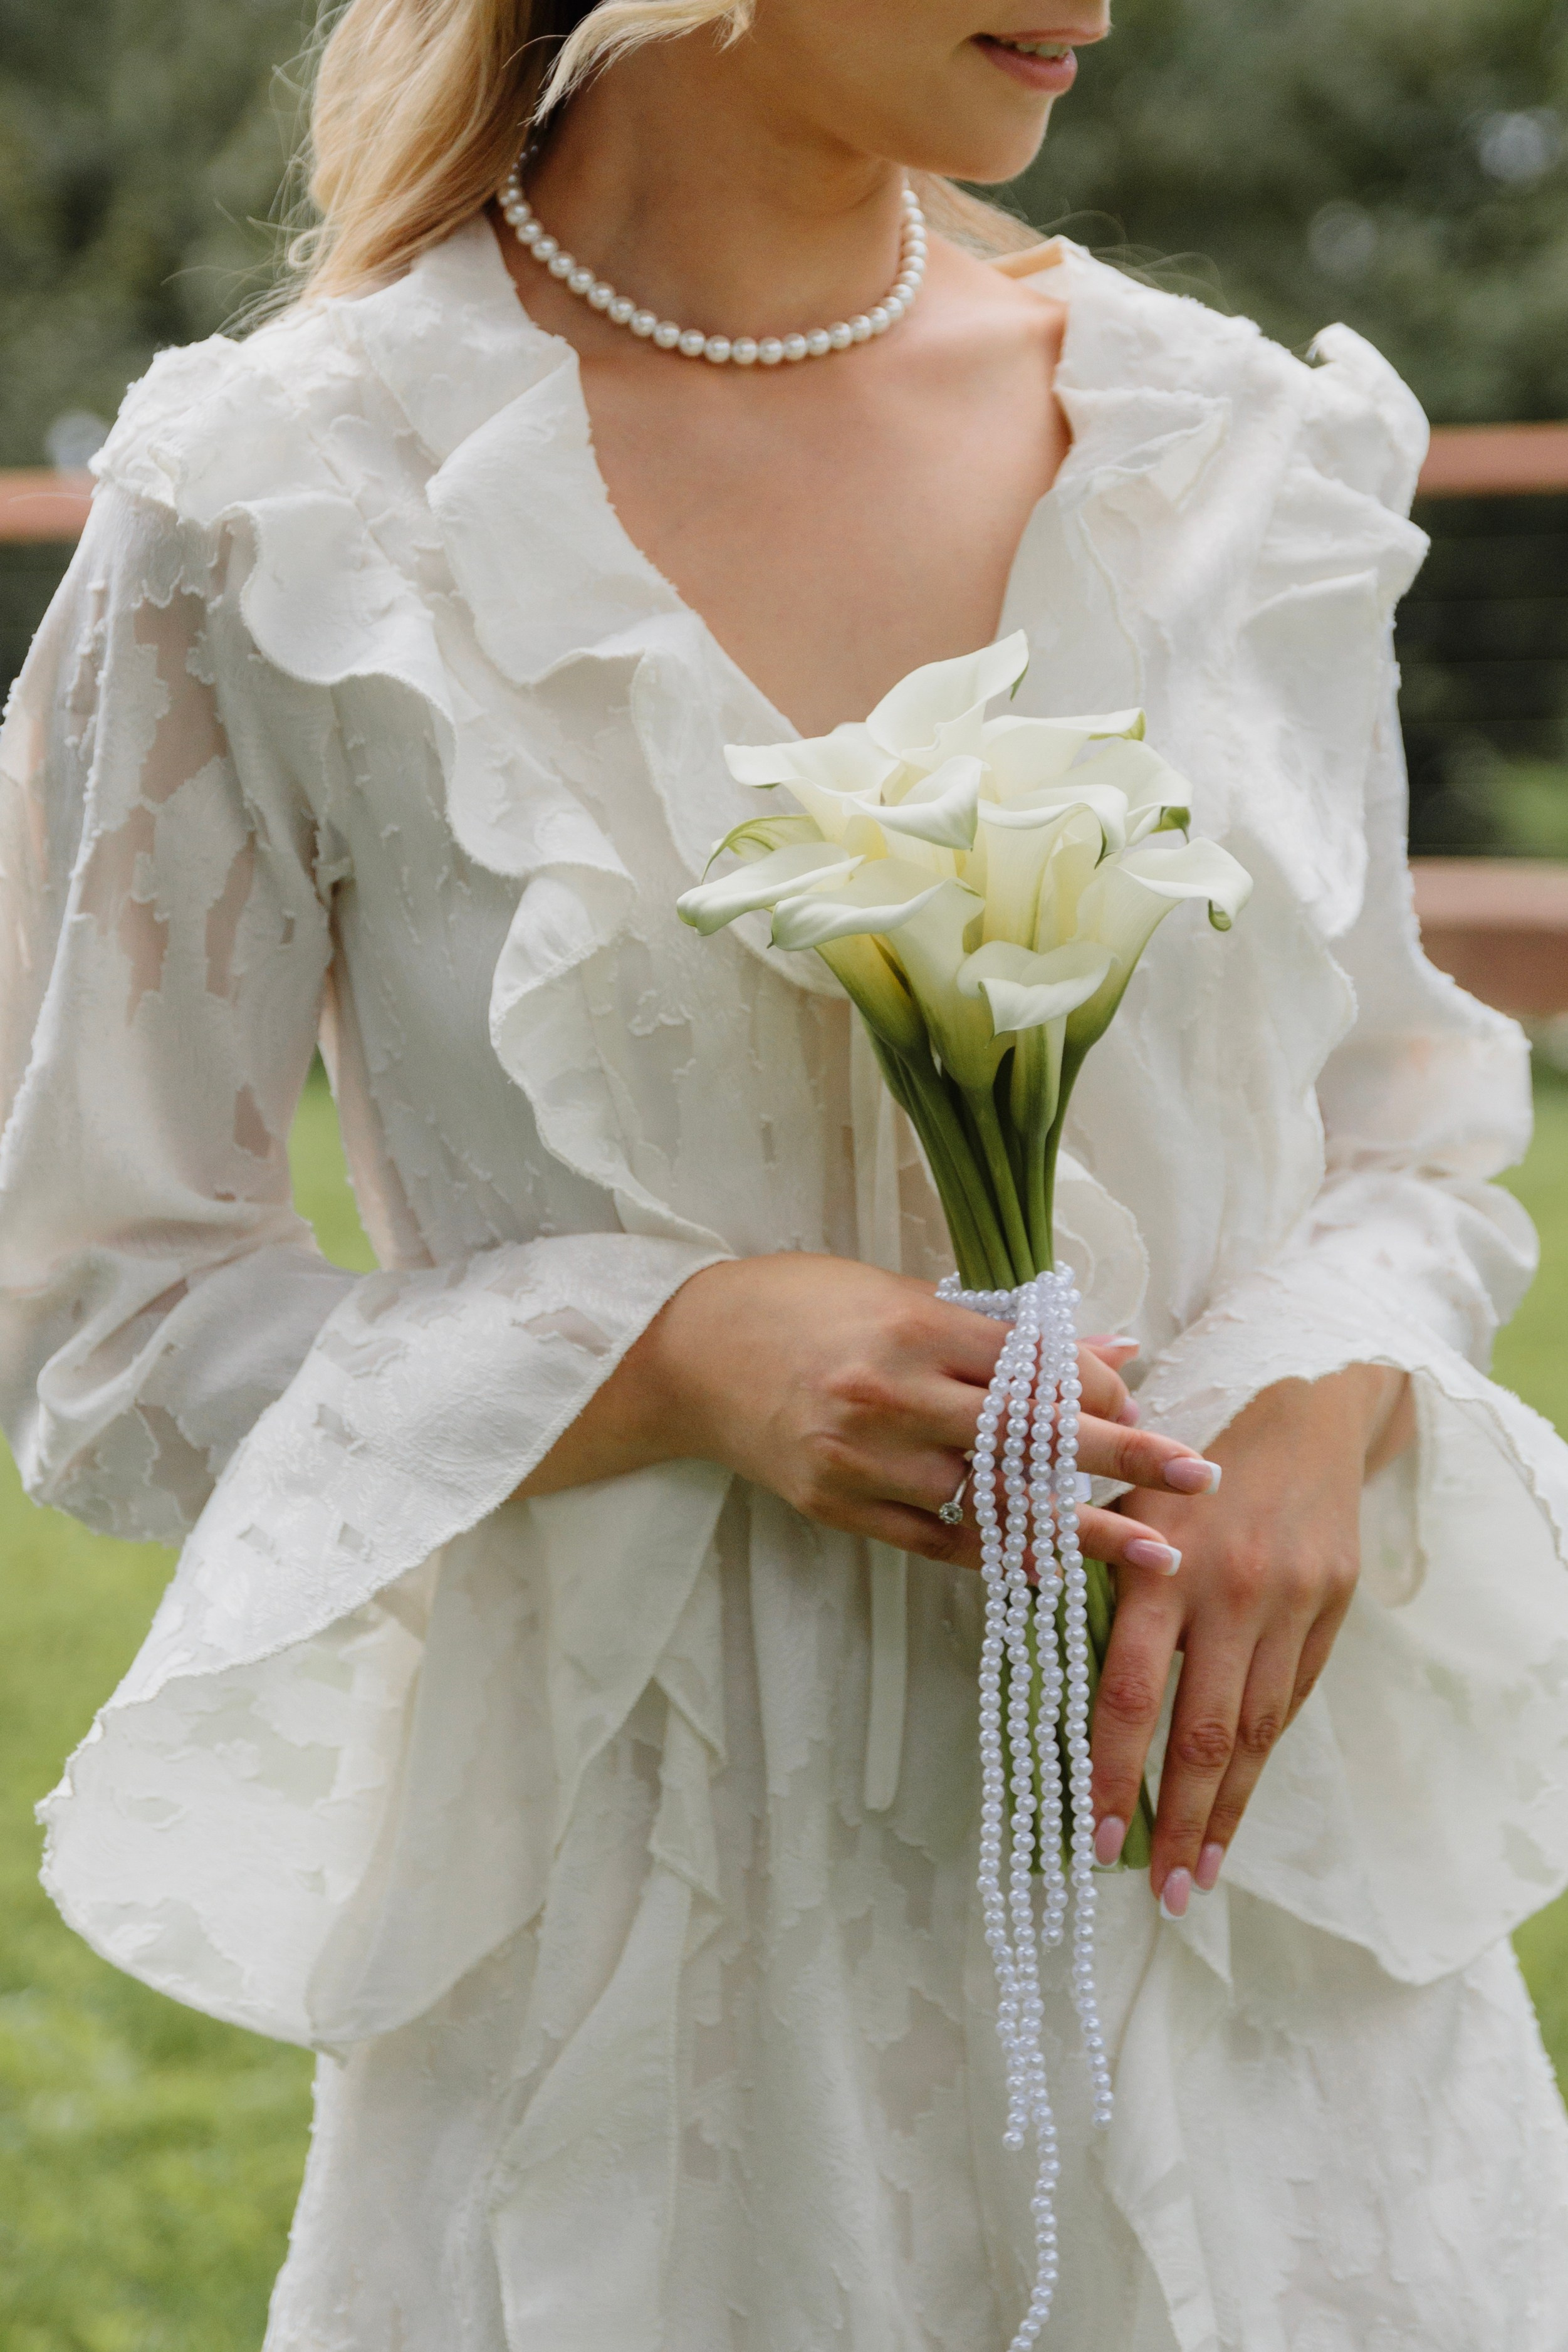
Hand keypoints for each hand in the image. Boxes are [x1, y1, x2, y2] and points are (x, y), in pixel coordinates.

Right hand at [617, 1254, 1222, 1582]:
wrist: (687, 1355)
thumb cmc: (799, 1303)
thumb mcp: (899, 1291)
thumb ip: (1001, 1330)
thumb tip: (1109, 1350)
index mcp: (912, 1327)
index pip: (1032, 1367)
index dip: (1101, 1394)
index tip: (1154, 1410)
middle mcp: (891, 1395)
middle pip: (1028, 1435)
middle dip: (1123, 1460)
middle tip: (1197, 1482)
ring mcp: (861, 1459)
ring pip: (988, 1501)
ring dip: (1075, 1527)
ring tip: (1148, 1550)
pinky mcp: (837, 1506)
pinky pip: (936, 1541)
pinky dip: (999, 1554)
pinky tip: (1054, 1568)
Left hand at [1090, 1364, 1412, 1912]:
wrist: (1304, 1417)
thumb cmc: (1187, 1467)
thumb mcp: (1127, 1505)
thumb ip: (1091, 1581)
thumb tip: (1041, 1674)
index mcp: (1159, 1566)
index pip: (1128, 1694)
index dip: (1112, 1774)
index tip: (1096, 1840)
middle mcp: (1228, 1591)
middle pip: (1202, 1731)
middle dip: (1180, 1821)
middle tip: (1162, 1893)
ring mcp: (1288, 1606)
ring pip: (1256, 1732)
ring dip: (1229, 1812)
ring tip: (1202, 1876)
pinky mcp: (1331, 1612)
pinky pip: (1291, 1702)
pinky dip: (1262, 1760)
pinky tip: (1240, 1803)